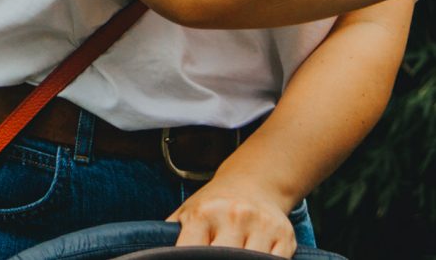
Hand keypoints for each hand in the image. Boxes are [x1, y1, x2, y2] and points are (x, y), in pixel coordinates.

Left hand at [172, 166, 297, 256]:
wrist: (253, 183)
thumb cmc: (213, 206)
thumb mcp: (186, 213)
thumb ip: (169, 235)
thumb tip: (151, 254)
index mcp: (204, 213)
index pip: (190, 252)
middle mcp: (234, 216)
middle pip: (223, 258)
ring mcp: (261, 226)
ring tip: (232, 259)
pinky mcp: (284, 236)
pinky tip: (253, 259)